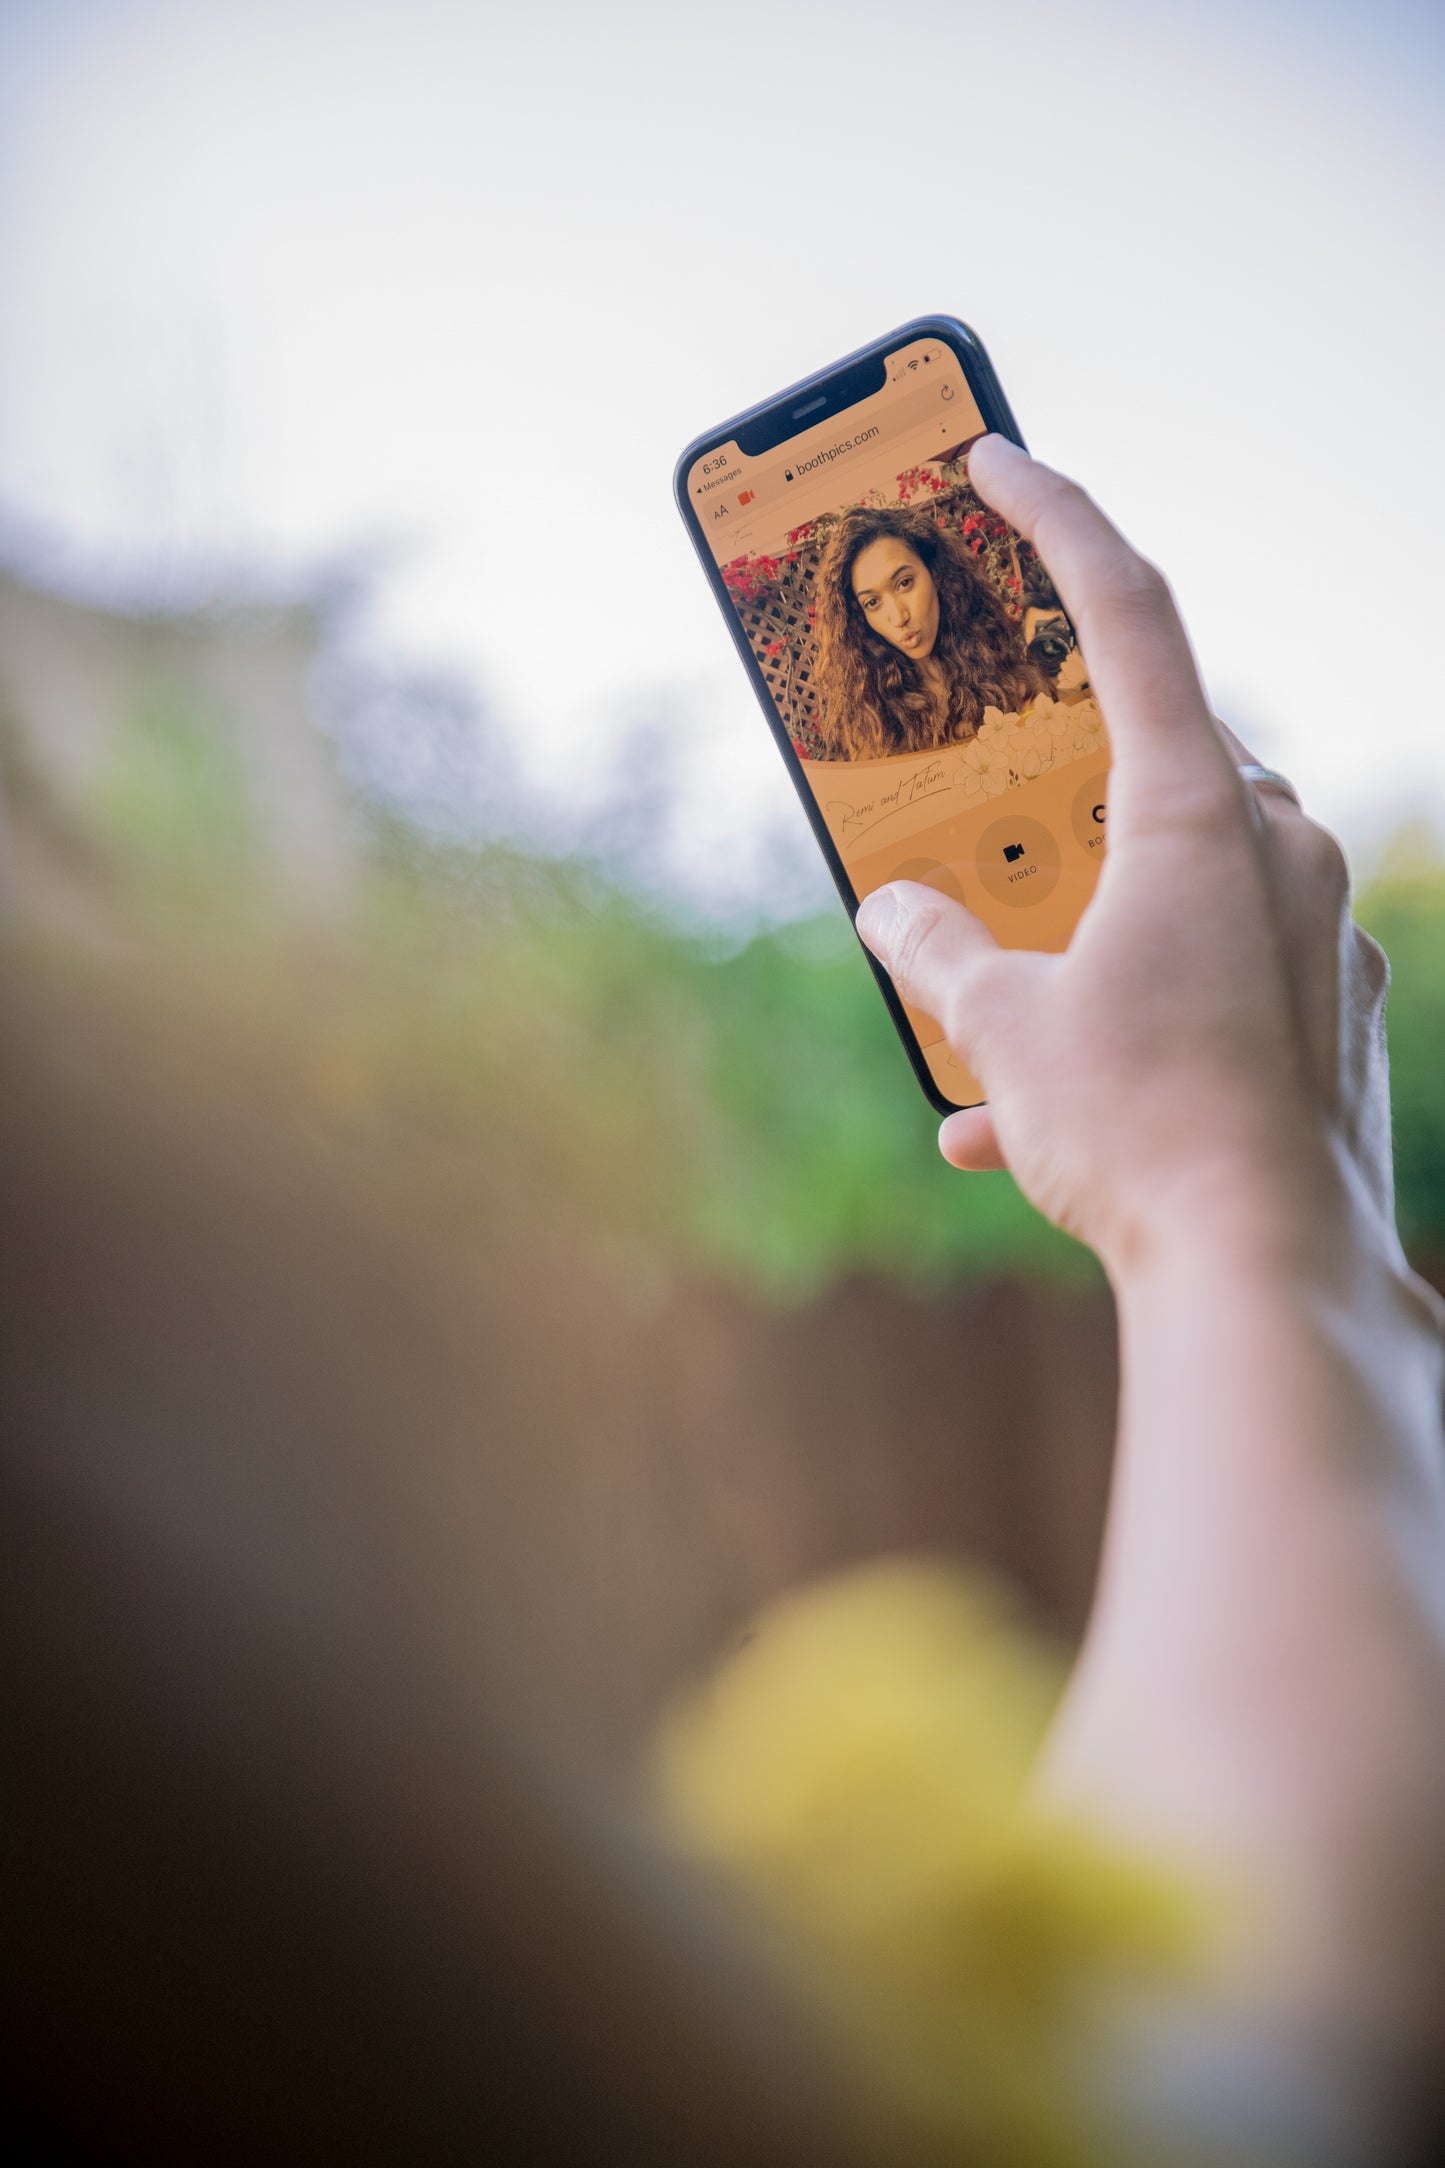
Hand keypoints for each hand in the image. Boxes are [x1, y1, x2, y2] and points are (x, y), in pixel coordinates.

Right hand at [856, 435, 1396, 1278]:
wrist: (1269, 1276)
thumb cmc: (1143, 1132)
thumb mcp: (1002, 1028)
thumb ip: (937, 948)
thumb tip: (889, 910)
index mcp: (1200, 814)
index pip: (1127, 615)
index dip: (1056, 520)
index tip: (996, 461)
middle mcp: (1280, 848)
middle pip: (1150, 756)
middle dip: (1052, 784)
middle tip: (978, 802)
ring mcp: (1317, 931)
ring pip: (1179, 876)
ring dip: (1079, 925)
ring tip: (986, 1016)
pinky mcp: (1326, 1011)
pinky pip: (1214, 972)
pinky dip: (1129, 1012)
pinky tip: (1030, 1119)